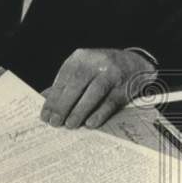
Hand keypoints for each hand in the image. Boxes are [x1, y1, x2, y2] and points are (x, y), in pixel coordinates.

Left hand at [41, 48, 156, 128]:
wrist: (136, 64)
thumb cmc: (103, 70)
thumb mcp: (84, 70)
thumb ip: (66, 84)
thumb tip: (45, 102)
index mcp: (82, 57)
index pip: (64, 78)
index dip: (53, 98)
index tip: (45, 115)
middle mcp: (97, 62)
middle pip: (77, 83)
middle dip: (64, 105)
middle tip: (55, 122)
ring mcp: (112, 73)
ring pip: (94, 92)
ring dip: (80, 110)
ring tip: (70, 125)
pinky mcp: (125, 86)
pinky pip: (111, 101)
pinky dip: (100, 113)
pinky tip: (90, 123)